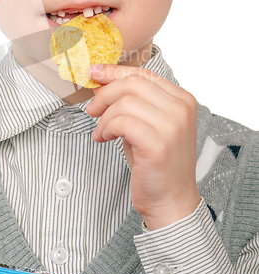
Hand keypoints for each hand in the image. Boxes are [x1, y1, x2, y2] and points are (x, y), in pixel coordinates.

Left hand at [86, 64, 200, 229]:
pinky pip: (122, 122)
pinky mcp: (158, 143)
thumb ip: (131, 102)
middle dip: (105, 93)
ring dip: (105, 117)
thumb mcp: (146, 124)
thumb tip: (102, 82)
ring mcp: (172, 125)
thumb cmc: (156, 163)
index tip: (95, 73)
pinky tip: (104, 139)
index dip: (115, 71)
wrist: (171, 202)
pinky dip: (106, 128)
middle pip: (133, 83)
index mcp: (182, 99)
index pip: (144, 73)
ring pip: (125, 102)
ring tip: (101, 132)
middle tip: (92, 109)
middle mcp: (181, 109)